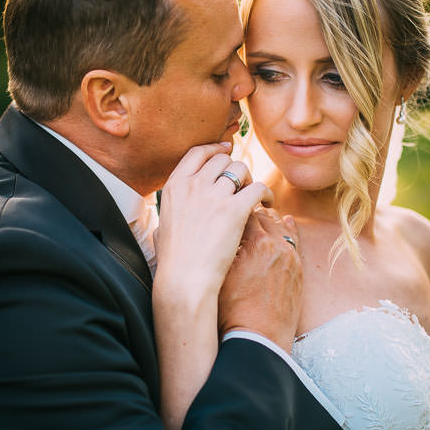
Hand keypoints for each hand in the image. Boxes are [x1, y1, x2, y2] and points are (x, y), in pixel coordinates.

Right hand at [154, 142, 270, 305]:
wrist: (184, 279)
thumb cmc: (173, 262)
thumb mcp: (162, 228)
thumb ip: (170, 214)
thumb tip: (171, 214)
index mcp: (174, 186)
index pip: (197, 153)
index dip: (215, 149)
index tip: (226, 151)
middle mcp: (194, 185)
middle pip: (223, 160)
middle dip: (235, 169)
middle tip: (242, 184)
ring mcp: (214, 195)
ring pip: (242, 170)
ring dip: (250, 180)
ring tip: (255, 196)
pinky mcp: (235, 209)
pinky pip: (258, 188)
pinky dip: (266, 193)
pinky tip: (267, 203)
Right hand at [217, 209, 301, 345]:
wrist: (259, 341)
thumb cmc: (231, 313)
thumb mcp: (217, 276)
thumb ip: (218, 249)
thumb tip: (211, 231)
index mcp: (256, 244)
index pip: (243, 213)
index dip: (232, 207)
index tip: (224, 203)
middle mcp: (277, 247)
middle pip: (263, 218)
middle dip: (250, 212)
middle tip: (237, 206)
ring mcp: (291, 259)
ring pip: (280, 228)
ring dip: (269, 221)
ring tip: (259, 212)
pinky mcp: (298, 272)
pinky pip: (295, 243)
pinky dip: (288, 231)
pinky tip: (287, 222)